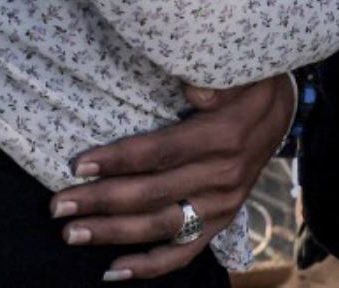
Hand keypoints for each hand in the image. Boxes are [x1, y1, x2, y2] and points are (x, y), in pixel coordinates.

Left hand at [49, 74, 294, 280]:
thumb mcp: (231, 71)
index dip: (118, 160)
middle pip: (152, 194)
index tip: (78, 165)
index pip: (160, 153)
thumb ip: (209, 80)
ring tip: (72, 234)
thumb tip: (190, 87)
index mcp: (220, 137)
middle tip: (58, 206)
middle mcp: (222, 176)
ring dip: (114, 233)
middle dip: (101, 202)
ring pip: (162, 226)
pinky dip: (150, 265)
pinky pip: (185, 252)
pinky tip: (113, 271)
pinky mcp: (222, 221)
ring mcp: (222, 204)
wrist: (280, 108)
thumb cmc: (242, 83)